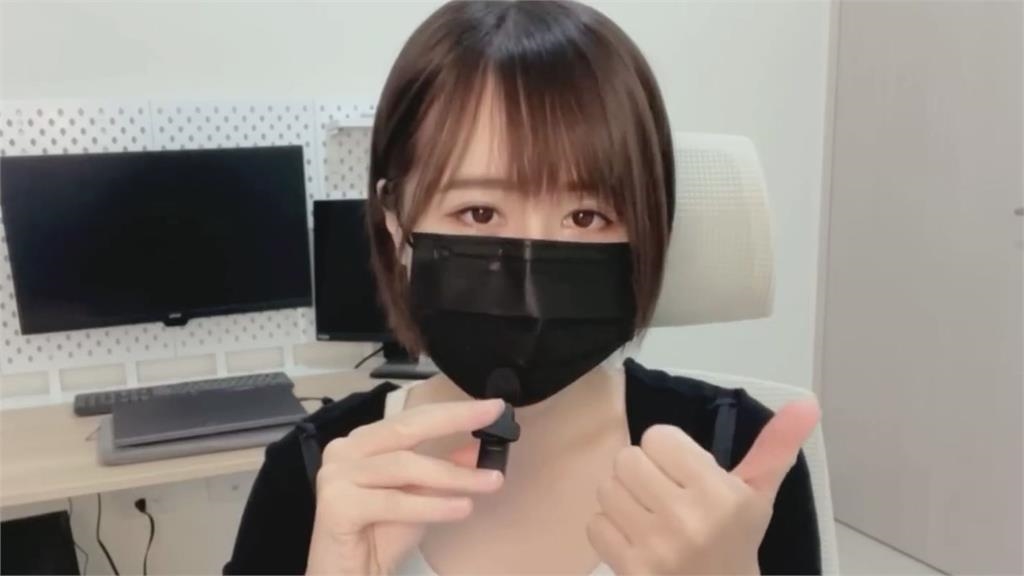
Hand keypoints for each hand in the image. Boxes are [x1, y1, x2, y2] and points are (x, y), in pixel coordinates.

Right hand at [306, 399, 505, 574]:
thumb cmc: (380, 537)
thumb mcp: (423, 498)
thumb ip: (444, 471)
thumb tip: (478, 448)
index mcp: (363, 442)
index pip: (412, 417)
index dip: (453, 411)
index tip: (492, 406)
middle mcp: (345, 450)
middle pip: (407, 428)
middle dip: (455, 420)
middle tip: (493, 416)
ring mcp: (336, 475)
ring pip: (405, 466)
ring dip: (454, 475)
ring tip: (491, 481)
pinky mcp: (336, 504)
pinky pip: (393, 502)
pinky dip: (432, 505)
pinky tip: (462, 508)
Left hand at [587, 399, 820, 574]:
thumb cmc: (735, 543)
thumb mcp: (758, 496)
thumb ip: (775, 446)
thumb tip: (805, 400)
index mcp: (721, 495)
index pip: (658, 437)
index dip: (667, 452)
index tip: (683, 474)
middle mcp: (688, 519)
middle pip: (627, 459)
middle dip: (642, 473)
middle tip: (663, 494)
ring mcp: (656, 548)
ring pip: (607, 489)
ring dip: (623, 500)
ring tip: (648, 516)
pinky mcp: (631, 570)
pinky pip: (595, 524)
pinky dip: (610, 530)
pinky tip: (635, 540)